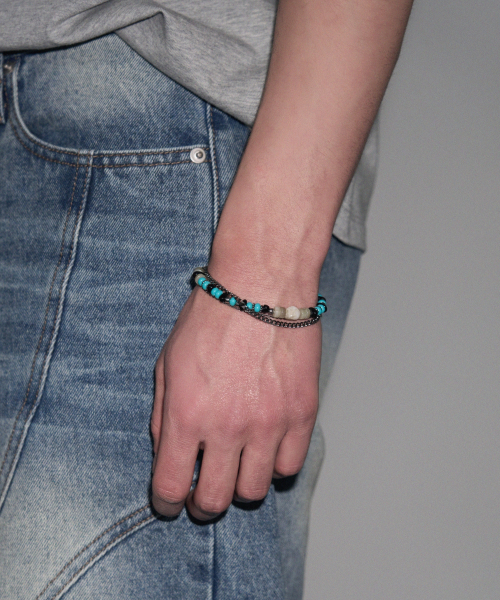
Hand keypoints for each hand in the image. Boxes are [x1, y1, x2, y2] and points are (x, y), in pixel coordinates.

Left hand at [151, 285, 321, 520]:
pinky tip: (266, 447)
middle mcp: (228, 427)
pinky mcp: (301, 414)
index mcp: (187, 414)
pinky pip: (290, 465)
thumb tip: (167, 451)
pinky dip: (276, 465)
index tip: (170, 502)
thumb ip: (163, 414)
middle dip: (203, 505)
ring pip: (255, 490)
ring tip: (236, 466)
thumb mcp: (167, 362)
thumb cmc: (212, 318)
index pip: (171, 487)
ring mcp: (269, 424)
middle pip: (215, 500)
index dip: (167, 503)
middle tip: (203, 494)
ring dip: (240, 485)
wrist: (261, 286)